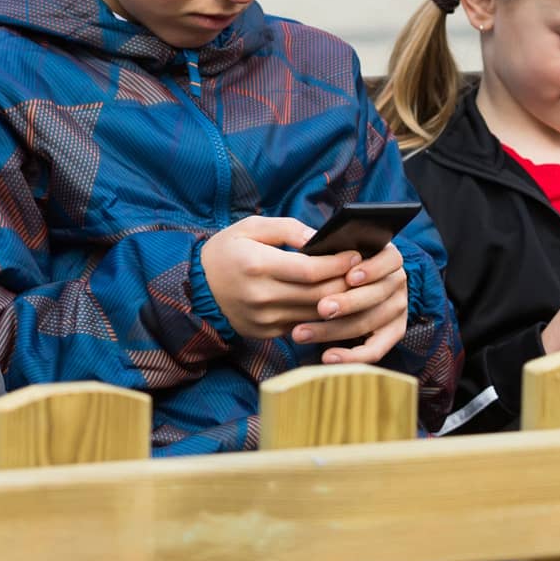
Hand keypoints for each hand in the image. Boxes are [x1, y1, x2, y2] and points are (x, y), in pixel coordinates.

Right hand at [197, 216, 359, 340]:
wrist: (195, 288)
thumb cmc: (226, 251)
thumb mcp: (250, 227)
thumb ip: (287, 229)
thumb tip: (319, 238)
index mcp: (257, 265)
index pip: (310, 270)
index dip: (337, 264)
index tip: (355, 255)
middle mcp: (261, 296)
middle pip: (317, 295)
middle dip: (345, 284)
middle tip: (363, 272)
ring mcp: (263, 319)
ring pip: (314, 314)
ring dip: (338, 302)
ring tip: (354, 287)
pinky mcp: (265, 333)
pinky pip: (301, 326)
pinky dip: (320, 316)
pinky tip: (333, 303)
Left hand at [293, 242, 411, 364]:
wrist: (345, 288)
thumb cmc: (332, 265)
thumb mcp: (332, 249)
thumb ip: (326, 247)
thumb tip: (309, 244)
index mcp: (387, 257)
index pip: (389, 260)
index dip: (371, 269)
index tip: (348, 277)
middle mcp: (397, 282)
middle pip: (376, 295)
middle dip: (347, 303)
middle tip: (321, 308)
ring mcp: (397, 309)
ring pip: (367, 323)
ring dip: (333, 331)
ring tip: (302, 333)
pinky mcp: (392, 333)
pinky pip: (375, 350)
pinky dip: (351, 356)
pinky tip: (327, 357)